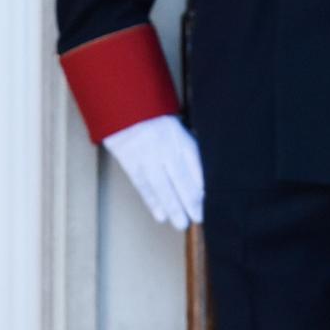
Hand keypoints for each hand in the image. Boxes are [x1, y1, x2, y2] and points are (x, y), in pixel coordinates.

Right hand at [102, 115, 203, 229]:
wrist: (122, 106)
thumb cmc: (152, 118)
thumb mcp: (175, 126)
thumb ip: (186, 148)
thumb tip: (199, 179)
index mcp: (179, 136)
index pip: (194, 165)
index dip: (200, 186)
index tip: (206, 202)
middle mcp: (164, 146)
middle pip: (180, 178)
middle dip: (189, 201)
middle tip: (197, 218)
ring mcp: (146, 154)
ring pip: (162, 186)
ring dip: (172, 207)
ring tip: (180, 223)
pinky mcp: (130, 161)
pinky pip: (143, 185)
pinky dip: (152, 202)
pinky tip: (160, 215)